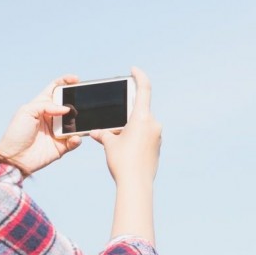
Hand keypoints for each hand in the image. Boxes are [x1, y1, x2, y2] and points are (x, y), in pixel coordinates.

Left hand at [0, 75, 81, 173]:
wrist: (14, 157)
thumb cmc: (16, 133)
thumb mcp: (27, 112)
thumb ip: (46, 105)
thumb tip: (66, 109)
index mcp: (41, 106)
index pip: (55, 90)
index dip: (65, 82)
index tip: (76, 79)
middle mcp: (51, 117)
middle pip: (68, 105)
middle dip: (77, 102)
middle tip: (83, 100)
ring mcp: (57, 132)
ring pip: (75, 123)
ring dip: (79, 121)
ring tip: (79, 120)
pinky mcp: (61, 146)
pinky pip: (74, 141)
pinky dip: (77, 139)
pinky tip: (74, 138)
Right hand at [90, 67, 161, 184]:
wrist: (136, 184)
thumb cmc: (122, 161)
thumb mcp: (109, 143)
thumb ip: (104, 133)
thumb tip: (97, 132)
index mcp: (142, 118)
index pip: (144, 90)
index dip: (139, 77)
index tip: (133, 70)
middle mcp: (153, 124)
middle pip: (139, 110)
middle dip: (124, 113)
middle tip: (112, 119)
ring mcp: (157, 136)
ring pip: (141, 124)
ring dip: (128, 127)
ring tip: (114, 140)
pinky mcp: (156, 147)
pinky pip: (144, 136)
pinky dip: (134, 137)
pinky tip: (122, 148)